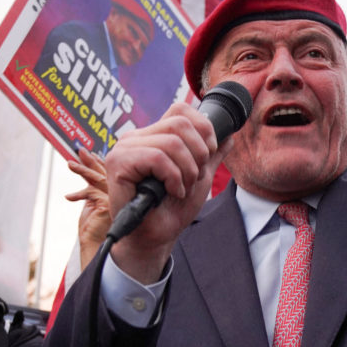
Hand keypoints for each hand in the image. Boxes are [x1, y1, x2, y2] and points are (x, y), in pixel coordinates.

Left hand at [66, 148, 110, 269]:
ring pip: (99, 179)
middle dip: (91, 160)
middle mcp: (118, 195)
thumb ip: (91, 192)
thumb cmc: (92, 230)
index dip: (99, 162)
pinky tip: (69, 197)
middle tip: (80, 150)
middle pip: (105, 172)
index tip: (91, 152)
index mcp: (115, 194)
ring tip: (70, 164)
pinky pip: (92, 193)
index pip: (109, 173)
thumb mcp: (90, 205)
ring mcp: (115, 199)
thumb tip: (86, 178)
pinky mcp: (108, 206)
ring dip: (82, 170)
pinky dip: (78, 194)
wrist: (97, 248)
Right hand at [104, 102, 227, 283]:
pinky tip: (172, 192)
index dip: (203, 127)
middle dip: (199, 153)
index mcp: (153, 136)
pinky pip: (157, 158)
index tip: (209, 153)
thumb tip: (229, 136)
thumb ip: (211, 156)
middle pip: (180, 123)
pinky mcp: (118, 163)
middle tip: (194, 177)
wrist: (155, 238)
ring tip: (182, 188)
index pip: (180, 109)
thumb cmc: (172, 209)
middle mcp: (136, 137)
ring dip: (187, 171)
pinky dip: (174, 178)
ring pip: (171, 142)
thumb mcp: (199, 177)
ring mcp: (125, 149)